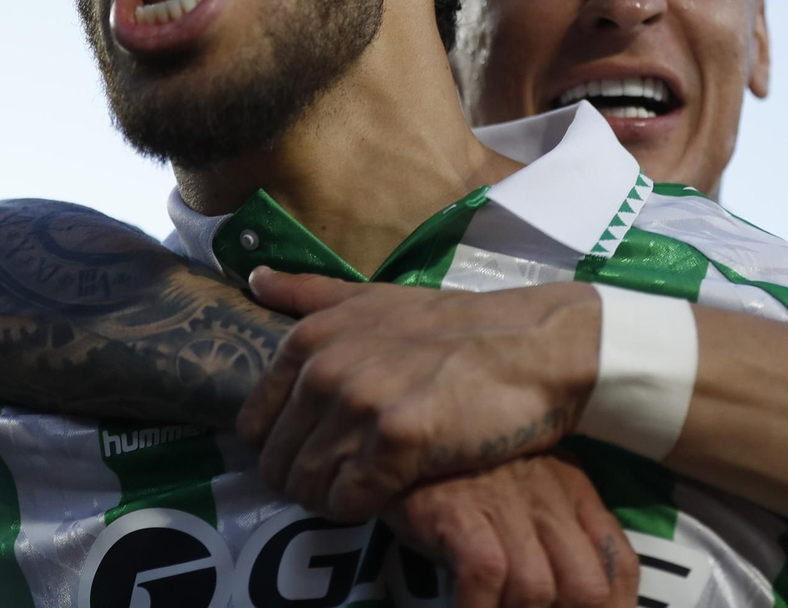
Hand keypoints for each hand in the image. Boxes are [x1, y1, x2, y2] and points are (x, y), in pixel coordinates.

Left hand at [237, 268, 601, 519]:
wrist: (533, 345)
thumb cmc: (456, 326)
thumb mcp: (375, 297)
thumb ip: (311, 292)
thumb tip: (255, 278)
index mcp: (310, 338)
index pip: (255, 425)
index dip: (283, 449)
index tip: (319, 453)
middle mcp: (324, 368)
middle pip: (278, 463)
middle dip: (305, 481)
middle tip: (345, 481)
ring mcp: (358, 403)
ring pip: (309, 487)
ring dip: (333, 500)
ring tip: (367, 490)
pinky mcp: (396, 440)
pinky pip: (349, 500)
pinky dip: (362, 509)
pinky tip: (388, 495)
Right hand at [385, 453, 638, 607]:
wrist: (405, 432)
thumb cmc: (464, 470)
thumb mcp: (525, 488)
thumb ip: (558, 528)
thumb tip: (576, 590)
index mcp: (572, 490)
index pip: (620, 562)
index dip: (616, 606)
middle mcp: (547, 496)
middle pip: (587, 587)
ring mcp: (504, 504)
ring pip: (538, 588)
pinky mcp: (460, 511)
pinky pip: (485, 575)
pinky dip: (478, 607)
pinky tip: (467, 607)